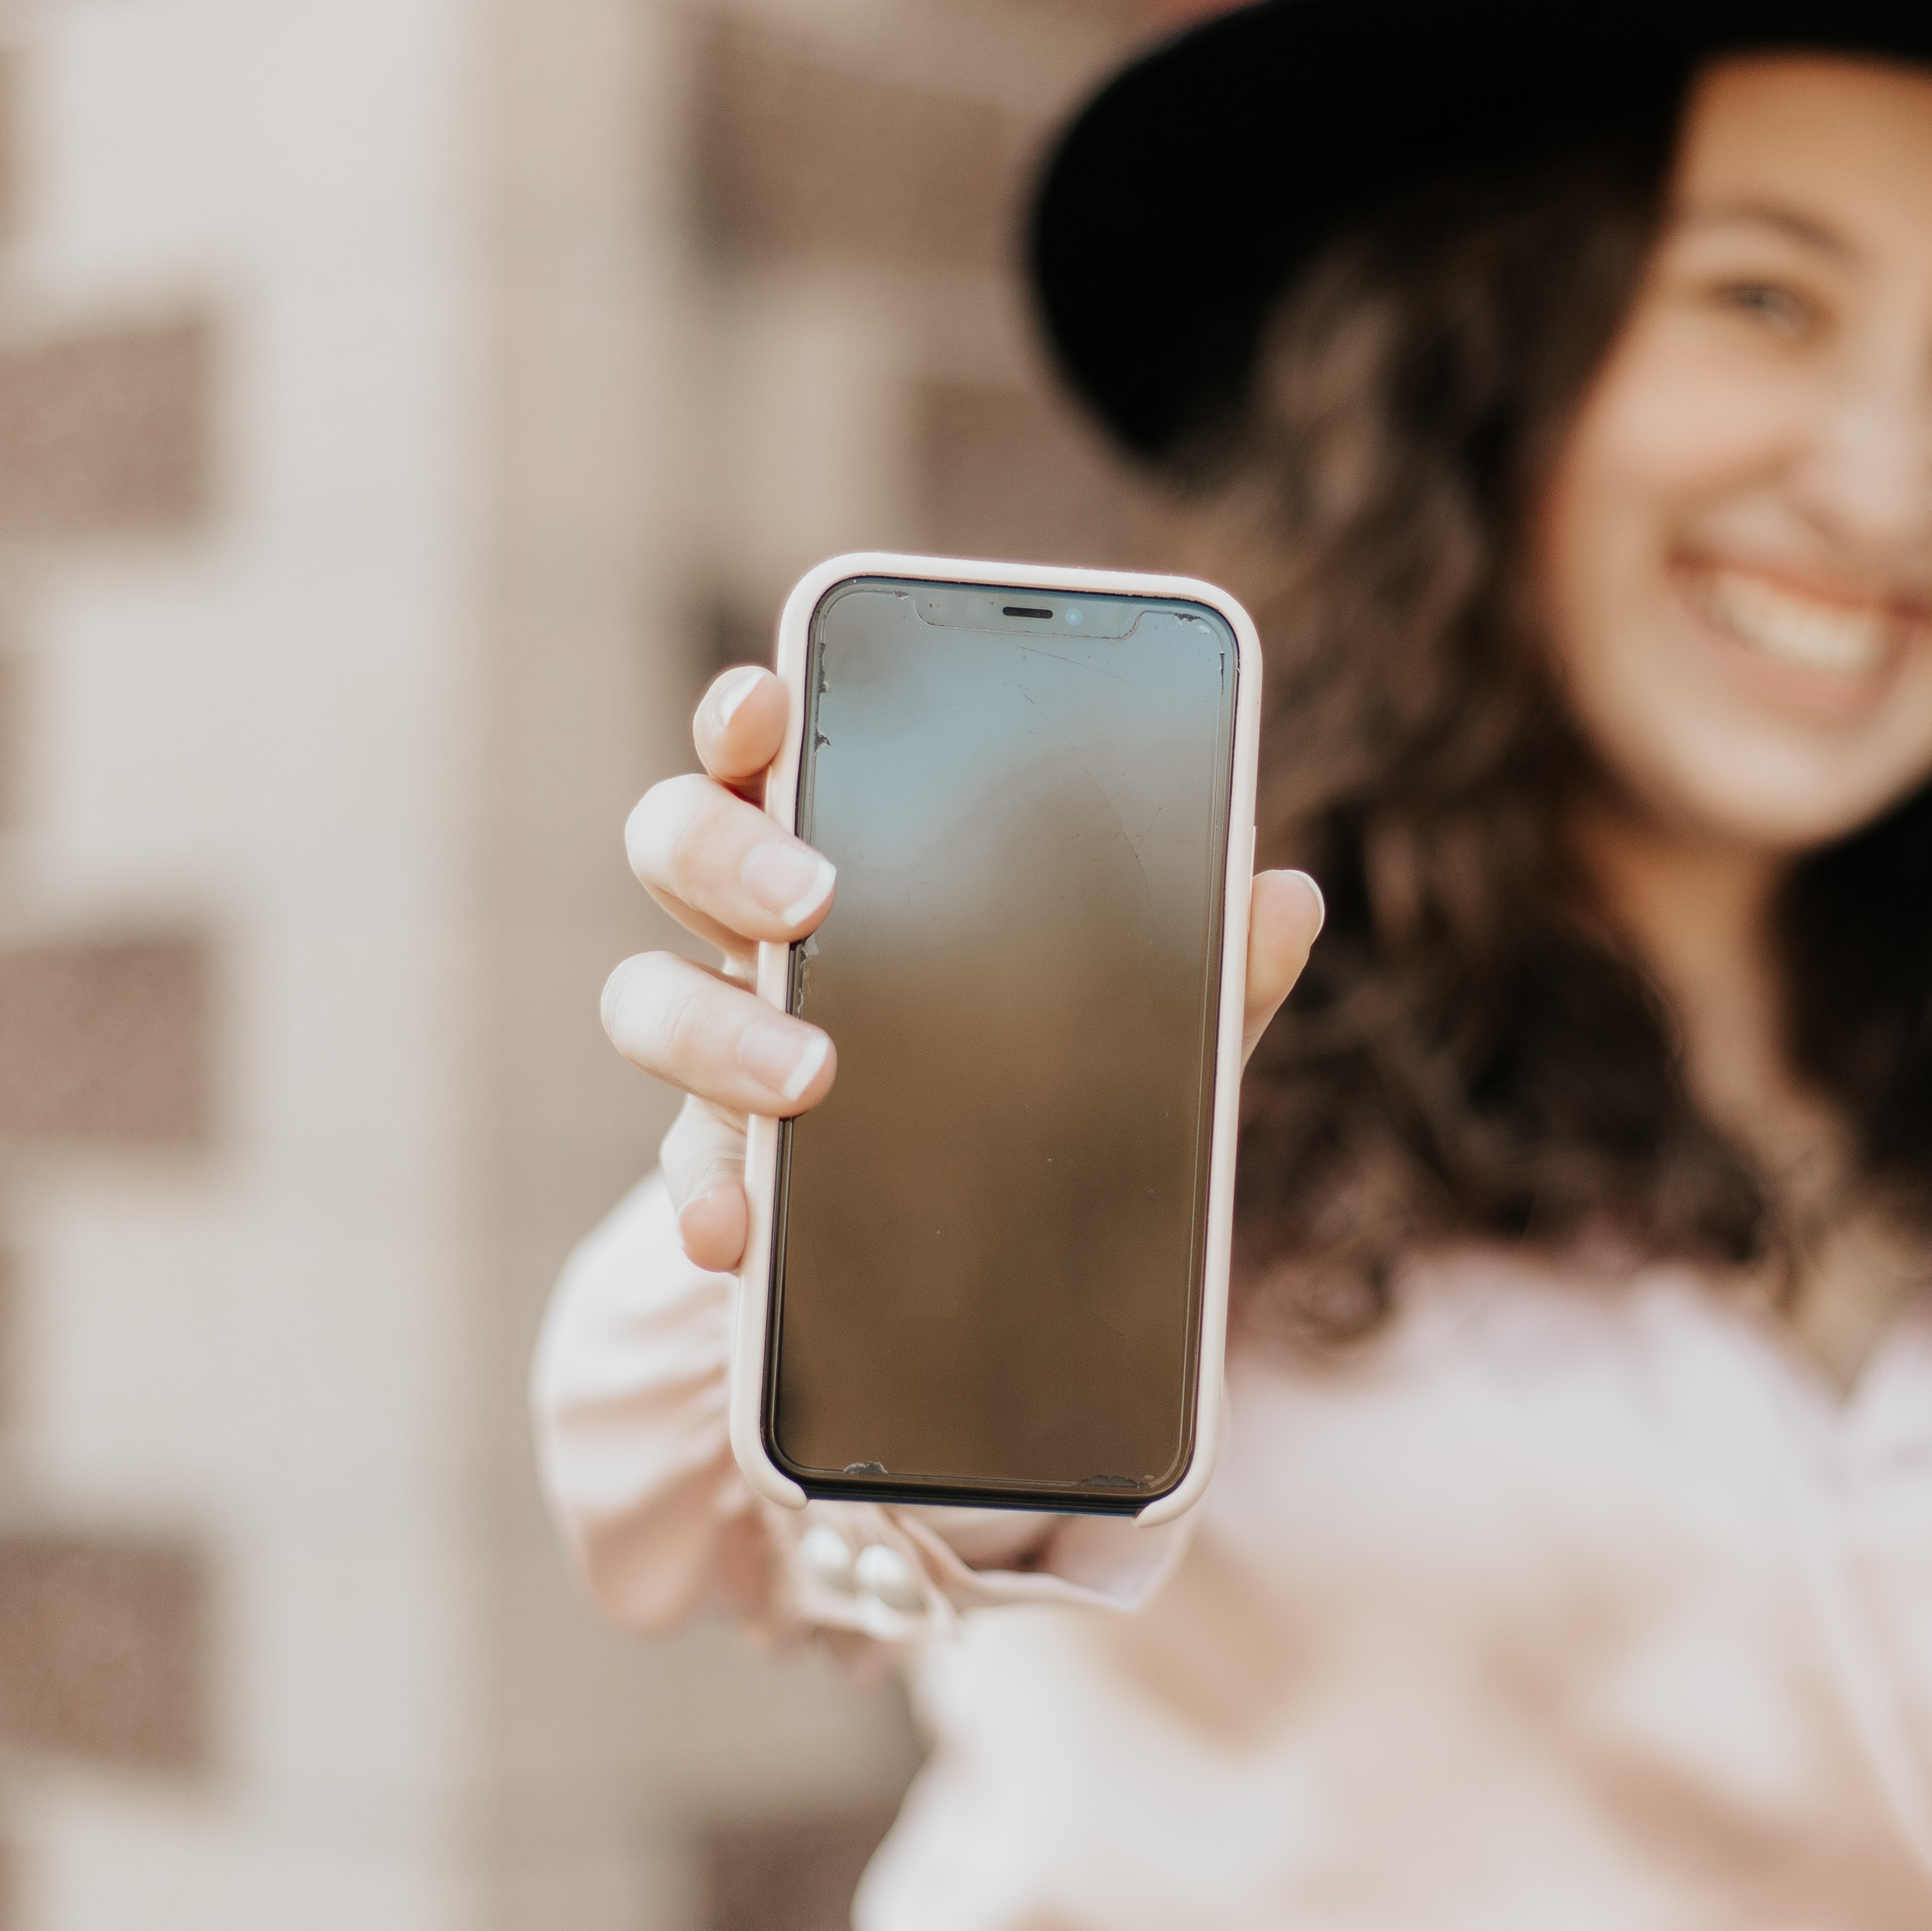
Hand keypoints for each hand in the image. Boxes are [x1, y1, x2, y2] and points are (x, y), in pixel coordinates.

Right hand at [603, 663, 1325, 1274]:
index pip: (772, 743)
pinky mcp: (726, 1163)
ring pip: (644, 997)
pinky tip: (741, 1240)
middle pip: (676, 840)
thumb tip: (1287, 896)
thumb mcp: (1143, 1009)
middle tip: (816, 892)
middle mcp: (764, 930)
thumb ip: (1206, 954)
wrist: (997, 1233)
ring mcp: (730, 1042)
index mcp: (854, 843)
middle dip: (728, 851)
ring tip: (812, 1074)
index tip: (768, 690)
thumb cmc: (1055, 1057)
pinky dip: (707, 1207)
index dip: (749, 707)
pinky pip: (684, 1176)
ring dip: (716, 1028)